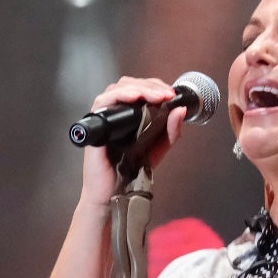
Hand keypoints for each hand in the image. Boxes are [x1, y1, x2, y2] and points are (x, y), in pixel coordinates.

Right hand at [79, 77, 189, 204]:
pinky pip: (102, 103)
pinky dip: (119, 95)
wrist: (115, 193)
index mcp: (129, 116)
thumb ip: (170, 131)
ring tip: (155, 95)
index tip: (171, 94)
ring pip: (116, 89)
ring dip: (138, 88)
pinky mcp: (96, 126)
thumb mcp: (158, 148)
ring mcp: (104, 119)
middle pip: (128, 84)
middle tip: (166, 94)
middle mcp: (115, 114)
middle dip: (150, 85)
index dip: (155, 86)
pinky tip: (134, 97)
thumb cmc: (130, 172)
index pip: (139, 89)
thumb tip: (181, 110)